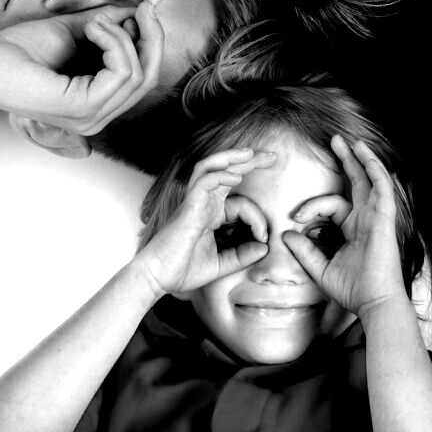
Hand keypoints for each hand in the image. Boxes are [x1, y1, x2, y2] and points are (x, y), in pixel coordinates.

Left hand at [0, 2, 163, 134]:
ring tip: (95, 22)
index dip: (150, 42)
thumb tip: (136, 12)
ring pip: (138, 73)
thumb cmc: (18, 50)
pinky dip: (113, 42)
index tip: (143, 9)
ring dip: (122, 36)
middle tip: (145, 8)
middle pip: (149, 79)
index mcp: (96, 104)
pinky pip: (122, 72)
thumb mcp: (74, 32)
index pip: (143, 78)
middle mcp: (97, 118)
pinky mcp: (83, 108)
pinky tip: (92, 29)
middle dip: (153, 38)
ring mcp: (91, 117)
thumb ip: (107, 27)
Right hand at [131, 149, 275, 296]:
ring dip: (231, 157)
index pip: (242, 203)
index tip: (265, 238)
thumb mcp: (221, 264)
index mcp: (211, 213)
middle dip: (251, 161)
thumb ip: (242, 256)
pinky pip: (204, 182)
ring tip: (251, 153)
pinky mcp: (188, 207)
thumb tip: (265, 248)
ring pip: (211, 167)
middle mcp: (204, 203)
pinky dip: (220, 175)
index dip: (258, 218)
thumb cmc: (182, 270)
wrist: (157, 278)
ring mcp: (195, 202)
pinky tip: (236, 177)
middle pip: (226, 171)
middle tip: (273, 156)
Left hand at [283, 136, 405, 316]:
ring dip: (361, 159)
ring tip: (350, 141)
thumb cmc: (353, 290)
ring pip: (371, 180)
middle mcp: (367, 219)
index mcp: (354, 229)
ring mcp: (377, 217)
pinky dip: (374, 170)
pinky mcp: (384, 218)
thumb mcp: (321, 269)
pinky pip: (382, 188)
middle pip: (358, 182)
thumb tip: (286, 235)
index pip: (332, 205)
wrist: (374, 303)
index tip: (295, 219)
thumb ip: (305, 252)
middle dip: (347, 160)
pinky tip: (365, 156)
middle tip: (335, 141)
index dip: (311, 207)